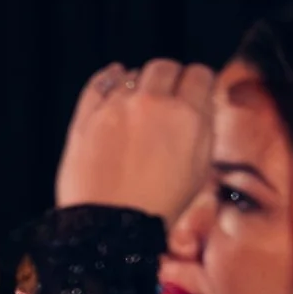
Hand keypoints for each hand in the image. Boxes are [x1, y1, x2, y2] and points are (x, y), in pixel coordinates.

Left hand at [56, 59, 216, 222]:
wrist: (111, 227)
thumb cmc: (159, 208)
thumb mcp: (200, 173)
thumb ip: (203, 133)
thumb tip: (202, 109)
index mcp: (188, 117)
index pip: (200, 75)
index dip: (201, 83)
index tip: (198, 91)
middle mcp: (152, 102)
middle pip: (166, 67)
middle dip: (172, 78)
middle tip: (172, 95)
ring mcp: (117, 105)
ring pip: (134, 72)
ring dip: (142, 82)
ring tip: (143, 101)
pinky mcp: (88, 114)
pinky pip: (101, 82)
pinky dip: (110, 78)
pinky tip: (116, 82)